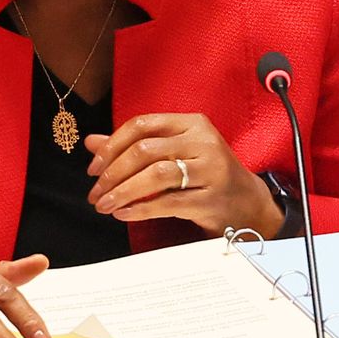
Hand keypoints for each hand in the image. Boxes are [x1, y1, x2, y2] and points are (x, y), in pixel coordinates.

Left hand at [85, 113, 284, 237]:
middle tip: (95, 192)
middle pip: (145, 150)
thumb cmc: (204, 173)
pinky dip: (140, 209)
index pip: (143, 125)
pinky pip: (168, 203)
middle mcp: (203, 142)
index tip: (93, 168)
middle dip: (112, 173)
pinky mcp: (211, 199)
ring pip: (155, 175)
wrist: (247, 202)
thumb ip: (134, 145)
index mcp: (192, 123)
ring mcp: (210, 170)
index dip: (112, 145)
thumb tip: (91, 143)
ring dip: (123, 191)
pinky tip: (124, 213)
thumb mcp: (174, 153)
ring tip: (105, 205)